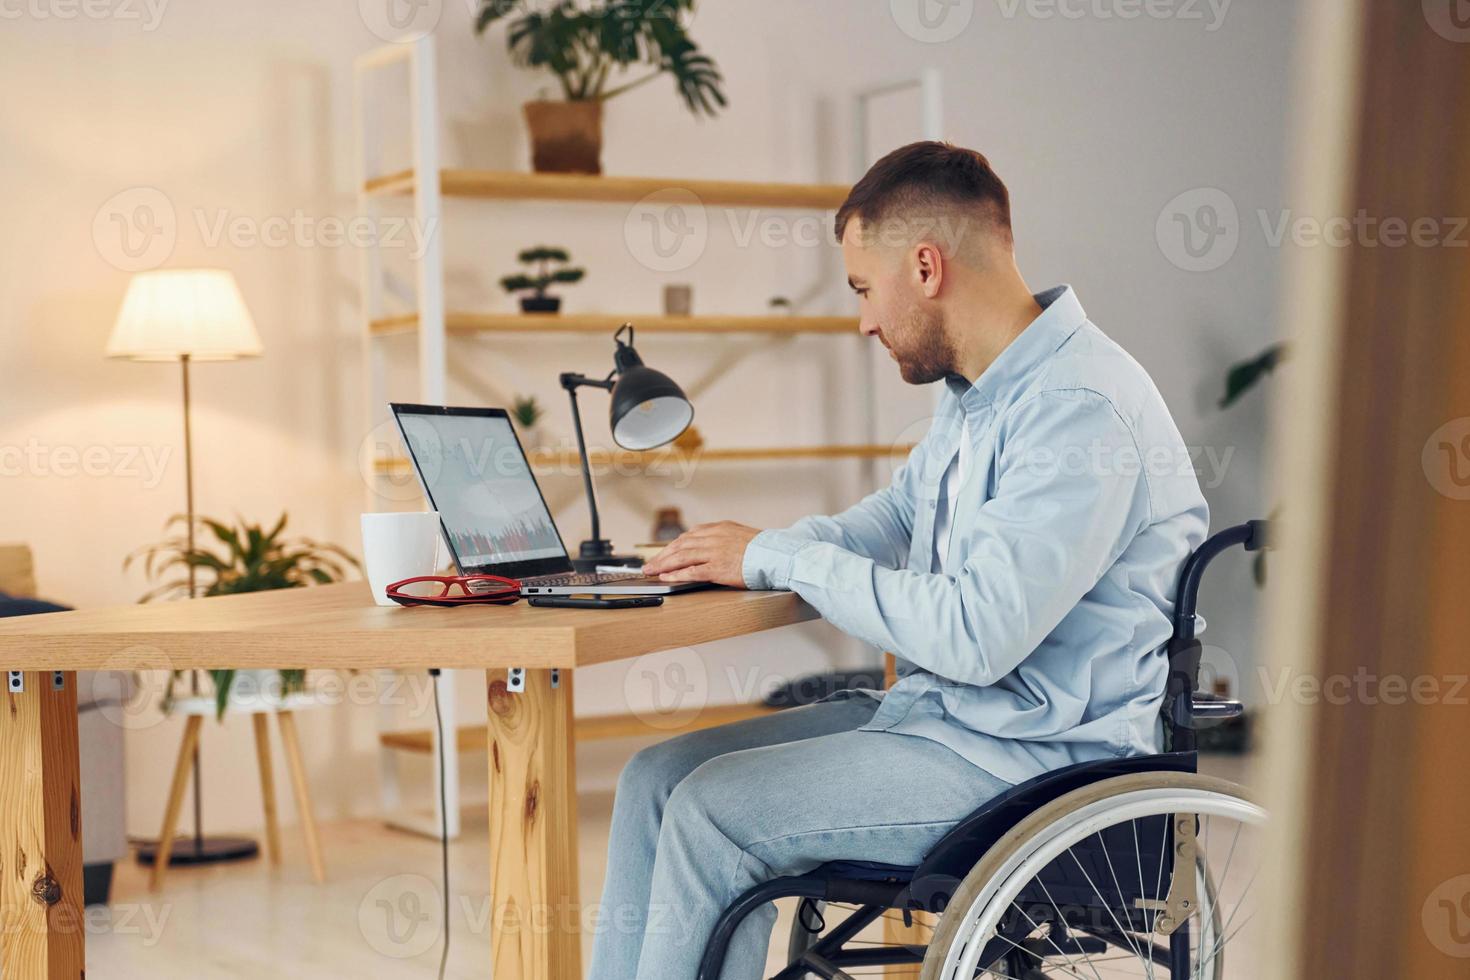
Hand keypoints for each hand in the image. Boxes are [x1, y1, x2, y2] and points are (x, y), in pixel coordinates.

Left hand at [642, 521, 761, 587]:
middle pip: (680, 544)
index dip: (673, 545)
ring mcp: (715, 552)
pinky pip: (691, 571)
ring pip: (681, 556)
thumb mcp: (742, 535)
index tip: (664, 552)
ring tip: (651, 571)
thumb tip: (712, 546)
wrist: (777, 555)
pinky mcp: (718, 568)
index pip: (689, 535)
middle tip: (649, 564)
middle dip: (662, 555)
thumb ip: (725, 538)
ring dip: (663, 564)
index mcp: (720, 527)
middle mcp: (714, 537)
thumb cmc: (764, 549)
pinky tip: (666, 577)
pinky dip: (676, 574)